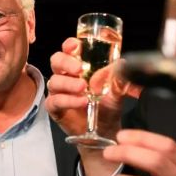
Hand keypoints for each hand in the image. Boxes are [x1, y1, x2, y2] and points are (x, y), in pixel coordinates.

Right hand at [45, 37, 131, 175]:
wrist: (105, 131)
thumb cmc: (108, 106)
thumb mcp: (117, 91)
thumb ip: (118, 79)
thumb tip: (121, 64)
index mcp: (78, 66)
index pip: (69, 50)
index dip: (70, 45)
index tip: (76, 45)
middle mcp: (66, 76)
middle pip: (56, 61)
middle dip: (65, 62)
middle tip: (79, 69)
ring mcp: (59, 92)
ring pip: (54, 81)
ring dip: (68, 83)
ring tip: (83, 89)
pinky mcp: (55, 108)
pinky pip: (55, 101)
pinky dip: (68, 100)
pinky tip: (80, 102)